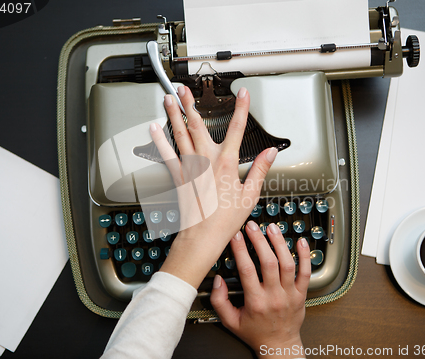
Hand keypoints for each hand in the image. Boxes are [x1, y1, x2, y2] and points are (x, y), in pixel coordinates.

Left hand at [150, 86, 277, 288]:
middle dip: (191, 104)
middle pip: (198, 125)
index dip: (242, 108)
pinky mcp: (177, 176)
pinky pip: (166, 154)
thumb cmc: (225, 220)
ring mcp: (189, 167)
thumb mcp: (250, 195)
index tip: (243, 94)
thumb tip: (270, 154)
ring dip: (174, 114)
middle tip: (184, 88)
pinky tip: (154, 129)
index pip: (237, 129)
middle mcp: (205, 160)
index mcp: (226, 163)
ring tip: (169, 99)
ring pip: (179, 134)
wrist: (202, 237)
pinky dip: (159, 140)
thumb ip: (260, 170)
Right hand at [210, 221, 310, 358]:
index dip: (240, 250)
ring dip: (279, 243)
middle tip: (252, 226)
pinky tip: (301, 241)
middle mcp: (274, 296)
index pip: (247, 270)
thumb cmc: (254, 332)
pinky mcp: (301, 294)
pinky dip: (305, 256)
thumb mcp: (230, 321)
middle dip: (259, 240)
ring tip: (272, 228)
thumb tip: (217, 280)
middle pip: (268, 262)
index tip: (235, 235)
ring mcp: (290, 294)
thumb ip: (219, 301)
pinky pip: (306, 272)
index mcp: (255, 301)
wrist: (279, 346)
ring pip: (287, 263)